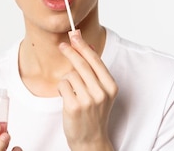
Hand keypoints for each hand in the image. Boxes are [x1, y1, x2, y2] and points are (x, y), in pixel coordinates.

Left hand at [57, 30, 117, 149]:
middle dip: (70, 51)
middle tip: (62, 45)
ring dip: (67, 80)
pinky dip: (62, 89)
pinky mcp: (74, 106)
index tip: (75, 35)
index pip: (95, 60)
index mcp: (111, 86)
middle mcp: (102, 92)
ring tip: (73, 93)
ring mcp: (88, 100)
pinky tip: (67, 98)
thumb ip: (95, 70)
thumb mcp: (101, 91)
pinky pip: (62, 85)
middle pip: (81, 64)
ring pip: (70, 75)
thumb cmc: (94, 113)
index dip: (83, 46)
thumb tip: (89, 46)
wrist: (91, 139)